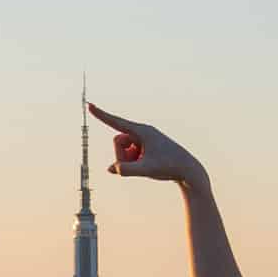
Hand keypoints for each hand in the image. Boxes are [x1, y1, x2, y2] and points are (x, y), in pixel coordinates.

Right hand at [86, 100, 201, 186]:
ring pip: (122, 149)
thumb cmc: (169, 167)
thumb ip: (128, 170)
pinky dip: (132, 162)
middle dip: (121, 156)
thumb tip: (112, 169)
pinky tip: (148, 166)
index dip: (101, 114)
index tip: (89, 105)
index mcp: (142, 131)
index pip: (116, 122)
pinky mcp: (145, 146)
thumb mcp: (147, 170)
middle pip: (117, 141)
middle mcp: (142, 131)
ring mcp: (143, 139)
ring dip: (128, 160)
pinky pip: (128, 153)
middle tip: (139, 163)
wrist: (188, 170)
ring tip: (146, 165)